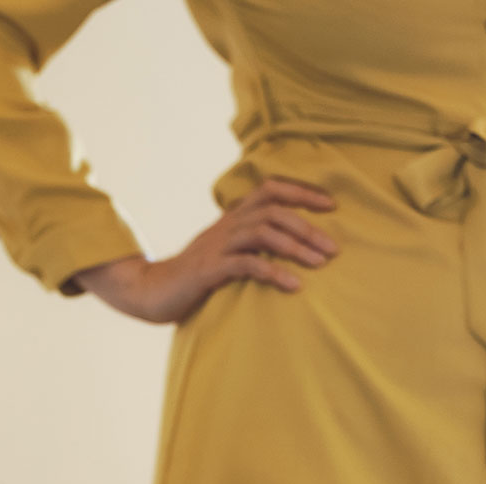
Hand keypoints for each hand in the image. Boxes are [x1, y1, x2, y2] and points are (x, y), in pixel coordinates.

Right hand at [71, 178, 337, 323]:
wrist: (151, 291)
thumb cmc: (195, 277)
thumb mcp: (225, 252)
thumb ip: (250, 244)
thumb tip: (287, 245)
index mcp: (232, 218)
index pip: (270, 189)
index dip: (302, 192)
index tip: (331, 205)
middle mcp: (226, 226)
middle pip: (273, 211)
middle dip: (308, 227)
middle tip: (334, 249)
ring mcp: (217, 246)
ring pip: (263, 233)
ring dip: (296, 247)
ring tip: (320, 264)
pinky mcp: (209, 270)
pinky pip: (247, 264)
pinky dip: (274, 272)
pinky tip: (294, 285)